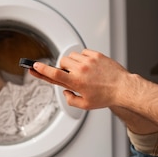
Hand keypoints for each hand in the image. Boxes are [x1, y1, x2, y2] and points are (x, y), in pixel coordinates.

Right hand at [31, 48, 157, 137]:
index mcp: (76, 82)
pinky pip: (83, 52)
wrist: (124, 88)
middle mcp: (81, 70)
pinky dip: (83, 58)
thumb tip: (65, 92)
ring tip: (82, 71)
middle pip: (62, 63)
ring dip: (73, 62)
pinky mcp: (96, 55)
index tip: (34, 66)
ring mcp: (89, 61)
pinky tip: (90, 66)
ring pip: (72, 56)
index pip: (54, 74)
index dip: (42, 70)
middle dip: (63, 68)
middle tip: (71, 75)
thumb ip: (70, 99)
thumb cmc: (106, 97)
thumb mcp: (85, 105)